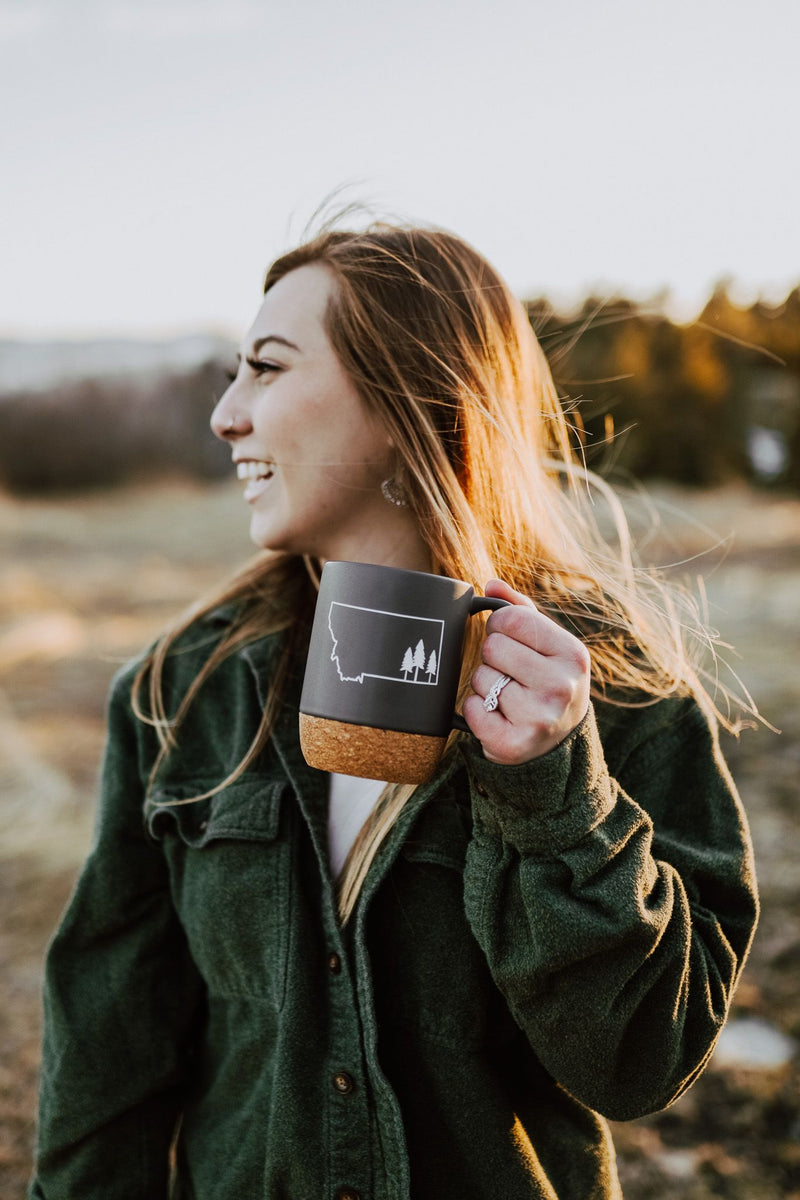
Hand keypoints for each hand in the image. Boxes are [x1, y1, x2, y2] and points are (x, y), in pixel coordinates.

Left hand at [462, 579, 590, 765]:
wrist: (558, 742)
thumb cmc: (547, 680)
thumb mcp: (547, 645)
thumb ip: (521, 610)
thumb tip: (491, 585)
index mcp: (573, 655)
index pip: (512, 619)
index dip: (500, 625)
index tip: (508, 638)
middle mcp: (561, 686)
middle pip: (493, 647)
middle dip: (493, 657)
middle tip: (509, 672)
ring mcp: (538, 718)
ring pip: (480, 678)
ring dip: (485, 685)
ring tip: (507, 696)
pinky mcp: (513, 744)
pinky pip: (471, 708)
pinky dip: (476, 710)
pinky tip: (497, 715)